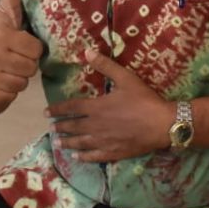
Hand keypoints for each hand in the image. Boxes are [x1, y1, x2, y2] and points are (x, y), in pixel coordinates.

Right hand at [0, 0, 42, 109]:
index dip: (31, 48)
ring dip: (18, 78)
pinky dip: (7, 91)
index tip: (19, 43)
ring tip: (6, 68)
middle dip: (26, 64)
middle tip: (13, 57)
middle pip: (31, 68)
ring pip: (23, 83)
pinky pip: (11, 96)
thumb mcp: (3, 13)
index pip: (36, 49)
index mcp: (0, 33)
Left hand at [47, 49, 172, 162]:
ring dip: (67, 142)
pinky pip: (93, 156)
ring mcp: (103, 141)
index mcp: (97, 107)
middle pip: (73, 126)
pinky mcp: (113, 153)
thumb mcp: (126, 78)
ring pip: (80, 143)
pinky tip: (77, 156)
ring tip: (57, 143)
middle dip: (60, 126)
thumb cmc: (144, 99)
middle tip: (51, 128)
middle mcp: (95, 125)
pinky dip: (83, 156)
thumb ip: (105, 65)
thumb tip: (87, 51)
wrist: (161, 124)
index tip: (47, 112)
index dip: (58, 109)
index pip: (72, 107)